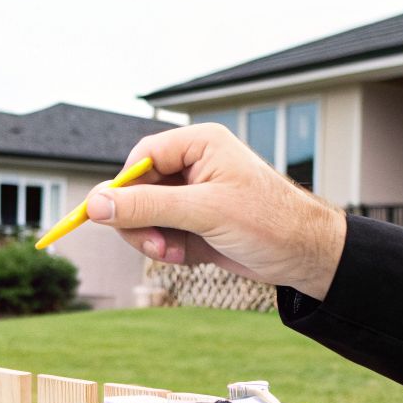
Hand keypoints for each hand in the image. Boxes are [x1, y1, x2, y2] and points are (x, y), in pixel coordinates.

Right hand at [84, 123, 347, 299]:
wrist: (306, 257)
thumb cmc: (268, 222)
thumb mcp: (203, 213)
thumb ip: (147, 207)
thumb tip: (96, 205)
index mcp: (199, 145)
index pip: (142, 157)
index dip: (123, 187)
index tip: (106, 215)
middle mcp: (195, 166)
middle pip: (139, 190)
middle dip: (141, 221)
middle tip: (153, 246)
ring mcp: (195, 196)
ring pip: (148, 216)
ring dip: (154, 240)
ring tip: (176, 254)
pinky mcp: (198, 223)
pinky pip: (164, 234)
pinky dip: (171, 250)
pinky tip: (192, 257)